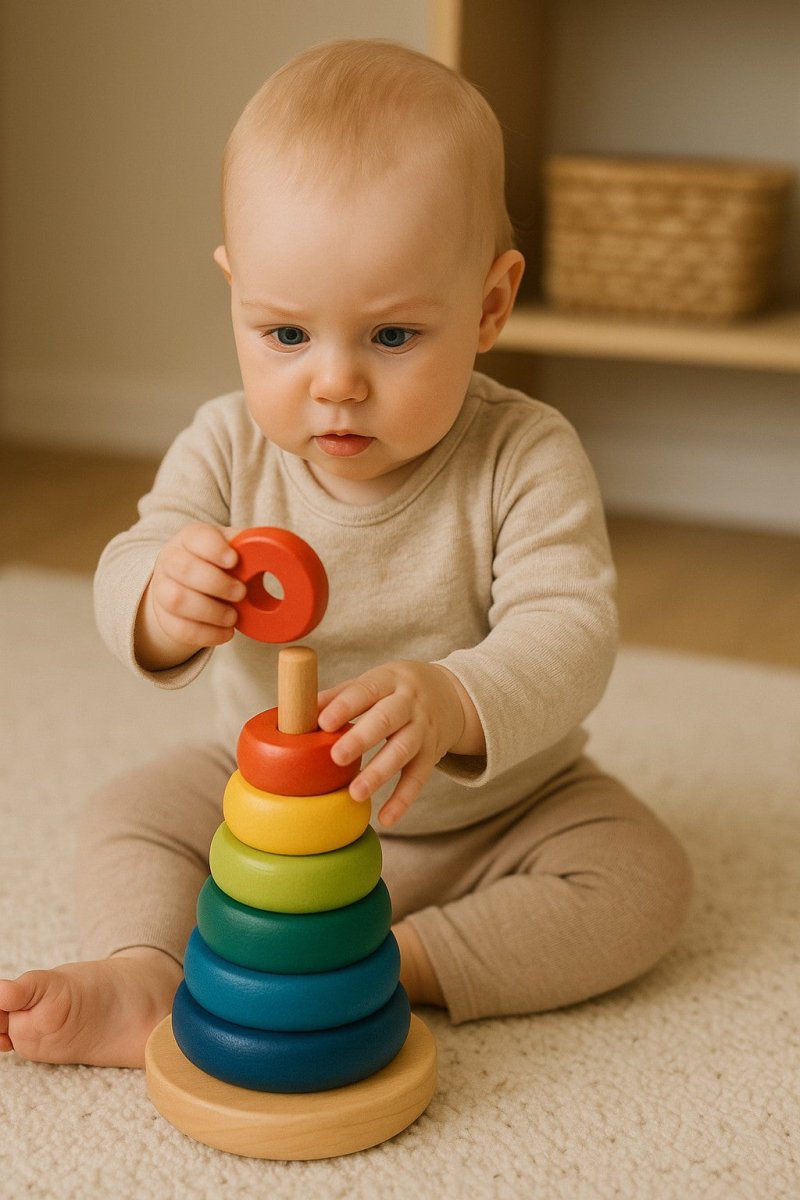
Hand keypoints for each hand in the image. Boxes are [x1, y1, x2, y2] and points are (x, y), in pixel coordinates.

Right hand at [135, 522, 244, 669]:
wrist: (183, 583)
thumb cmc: (215, 563)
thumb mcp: (231, 547)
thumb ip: (249, 547)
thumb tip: (281, 555)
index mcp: (190, 539)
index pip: (196, 537)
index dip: (214, 549)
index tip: (234, 560)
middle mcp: (171, 561)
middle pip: (184, 569)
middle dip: (216, 583)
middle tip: (241, 593)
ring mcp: (162, 589)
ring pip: (176, 600)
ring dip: (210, 611)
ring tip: (233, 617)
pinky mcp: (164, 617)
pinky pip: (179, 628)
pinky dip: (206, 634)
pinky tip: (226, 633)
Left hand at [317, 661, 469, 827]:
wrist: (450, 695)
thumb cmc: (397, 689)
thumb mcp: (375, 682)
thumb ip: (340, 695)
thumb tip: (300, 710)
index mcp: (389, 680)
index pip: (366, 690)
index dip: (345, 706)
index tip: (323, 722)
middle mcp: (409, 703)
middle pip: (387, 719)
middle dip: (362, 738)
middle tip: (337, 757)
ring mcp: (423, 729)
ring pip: (403, 750)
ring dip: (380, 772)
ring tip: (356, 793)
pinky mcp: (432, 754)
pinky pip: (419, 778)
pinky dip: (403, 799)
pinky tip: (386, 818)